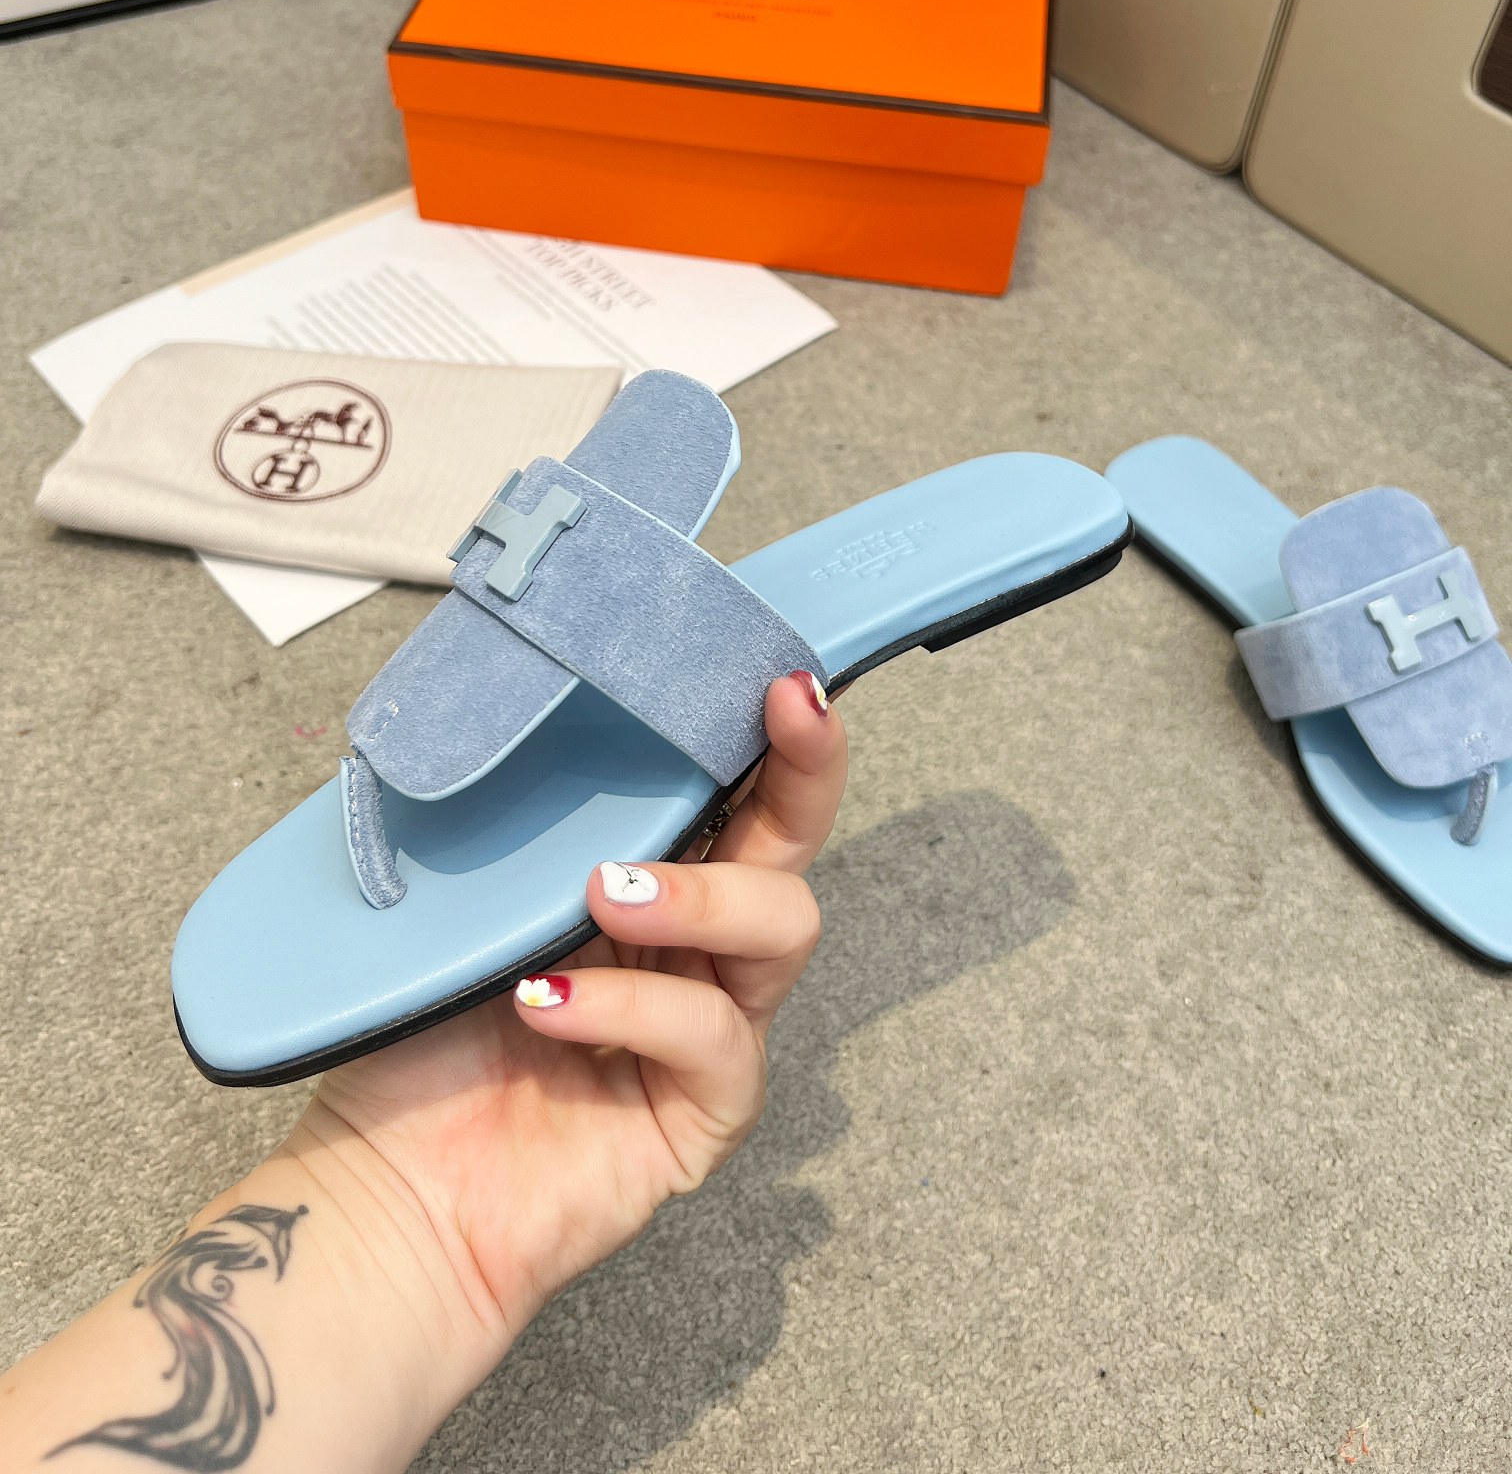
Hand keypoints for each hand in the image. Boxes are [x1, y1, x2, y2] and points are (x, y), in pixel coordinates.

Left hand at [289, 671, 845, 1378]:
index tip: (776, 675)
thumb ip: (517, 820)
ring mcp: (708, 1026)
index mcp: (644, 881)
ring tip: (604, 893)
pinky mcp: (707, 1110)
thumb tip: (526, 703)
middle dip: (806, 770)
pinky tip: (549, 1003)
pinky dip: (633, 1006)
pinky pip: (712, 1034)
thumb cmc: (416, 1041)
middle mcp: (693, 946)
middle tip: (786, 711)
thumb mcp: (463, 900)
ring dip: (702, 894)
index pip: (729, 793)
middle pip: (792, 844)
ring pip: (782, 926)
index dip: (768, 734)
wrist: (389, 1195)